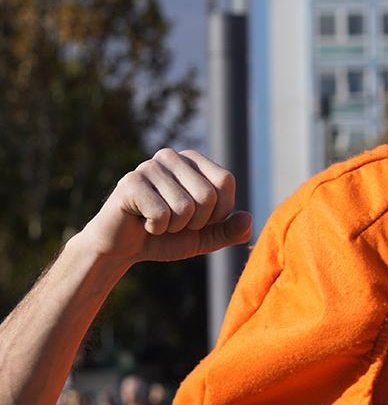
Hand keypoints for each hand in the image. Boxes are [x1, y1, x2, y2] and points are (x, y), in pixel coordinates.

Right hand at [75, 149, 252, 268]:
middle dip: (196, 222)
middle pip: (208, 195)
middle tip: (174, 223)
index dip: (220, 210)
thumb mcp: (205, 237)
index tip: (200, 220)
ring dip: (174, 227)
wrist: (122, 248)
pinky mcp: (130, 183)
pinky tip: (143, 223)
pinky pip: (162, 214)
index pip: (225, 181)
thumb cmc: (166, 237)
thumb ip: (230, 231)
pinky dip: (156, 228)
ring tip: (158, 222)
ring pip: (185, 207)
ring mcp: (148, 167)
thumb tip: (248, 219)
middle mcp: (171, 157)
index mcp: (193, 161)